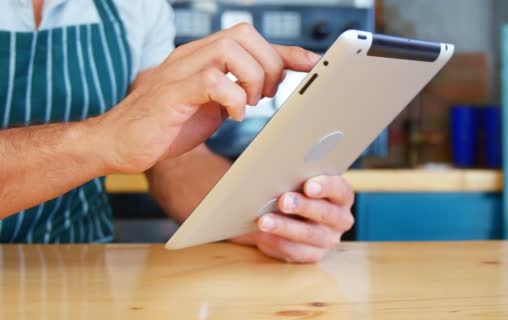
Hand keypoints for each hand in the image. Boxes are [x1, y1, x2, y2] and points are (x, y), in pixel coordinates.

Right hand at [90, 23, 319, 172]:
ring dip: (252, 77)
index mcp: (204, 57)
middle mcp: (192, 56)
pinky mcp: (171, 93)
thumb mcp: (212, 105)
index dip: (286, 51)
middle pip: (244, 34)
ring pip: (230, 48)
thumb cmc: (166, 126)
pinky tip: (232, 115)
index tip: (313, 64)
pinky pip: (210, 79)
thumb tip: (269, 86)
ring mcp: (179, 71)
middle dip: (268, 64)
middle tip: (265, 95)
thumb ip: (237, 90)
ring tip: (249, 102)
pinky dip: (232, 96)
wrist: (118, 144)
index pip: (252, 40)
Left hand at [233, 176, 354, 262]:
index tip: (308, 186)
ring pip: (309, 235)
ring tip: (264, 221)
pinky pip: (295, 251)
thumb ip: (294, 175)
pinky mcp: (312, 255)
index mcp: (342, 196)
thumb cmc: (294, 188)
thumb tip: (271, 173)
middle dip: (303, 207)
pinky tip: (261, 235)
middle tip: (283, 201)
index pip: (340, 190)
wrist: (286, 212)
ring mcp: (328, 240)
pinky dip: (275, 242)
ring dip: (285, 227)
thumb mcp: (297, 179)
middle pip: (325, 213)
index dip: (326, 187)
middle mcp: (340, 219)